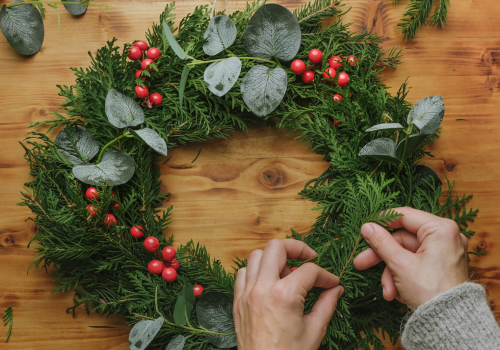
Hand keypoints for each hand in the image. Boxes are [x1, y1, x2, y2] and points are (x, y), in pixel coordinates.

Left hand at [233, 239, 342, 349]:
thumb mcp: (314, 331)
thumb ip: (327, 305)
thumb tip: (336, 289)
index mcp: (284, 295)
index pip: (309, 271)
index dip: (326, 276)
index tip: (332, 284)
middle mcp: (262, 288)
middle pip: (277, 247)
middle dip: (297, 248)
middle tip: (309, 258)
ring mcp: (247, 293)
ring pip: (257, 255)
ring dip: (274, 258)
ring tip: (288, 272)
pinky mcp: (237, 301)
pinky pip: (243, 273)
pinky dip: (256, 270)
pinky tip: (269, 282)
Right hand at [353, 207, 468, 308]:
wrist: (449, 323)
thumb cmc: (431, 291)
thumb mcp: (399, 264)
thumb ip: (381, 242)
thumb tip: (367, 227)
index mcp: (441, 229)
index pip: (404, 216)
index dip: (382, 221)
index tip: (365, 228)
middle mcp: (445, 237)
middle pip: (402, 240)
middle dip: (382, 257)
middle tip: (361, 262)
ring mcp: (443, 253)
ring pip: (406, 255)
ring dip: (391, 273)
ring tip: (388, 291)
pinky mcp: (440, 267)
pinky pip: (414, 265)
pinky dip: (402, 277)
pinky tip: (397, 293)